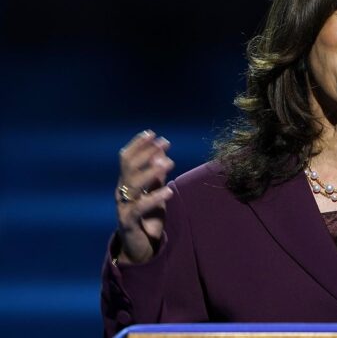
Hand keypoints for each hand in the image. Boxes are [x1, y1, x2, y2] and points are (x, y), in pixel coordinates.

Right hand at [115, 130, 173, 263]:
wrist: (141, 247)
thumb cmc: (147, 218)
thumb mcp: (154, 193)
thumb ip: (156, 175)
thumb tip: (161, 152)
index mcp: (126, 183)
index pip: (126, 158)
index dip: (138, 144)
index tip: (154, 133)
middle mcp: (122, 192)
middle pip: (128, 166)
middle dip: (146, 152)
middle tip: (164, 142)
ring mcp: (123, 206)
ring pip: (133, 184)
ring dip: (152, 171)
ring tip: (169, 163)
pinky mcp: (129, 222)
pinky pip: (140, 207)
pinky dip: (155, 197)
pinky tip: (170, 190)